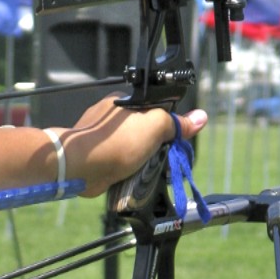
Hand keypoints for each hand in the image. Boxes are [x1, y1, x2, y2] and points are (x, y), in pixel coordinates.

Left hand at [67, 97, 206, 199]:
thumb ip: (177, 123)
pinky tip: (129, 176)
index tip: (173, 140)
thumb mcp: (155, 126)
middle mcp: (111, 119)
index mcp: (124, 102)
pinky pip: (118, 164)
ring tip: (143, 169)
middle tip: (159, 158)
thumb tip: (201, 118)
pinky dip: (125, 172)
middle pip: (144, 132)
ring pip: (131, 150)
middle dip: (154, 147)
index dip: (167, 126)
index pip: (154, 111)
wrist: (79, 167)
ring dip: (140, 162)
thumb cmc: (115, 142)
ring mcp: (101, 139)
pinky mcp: (95, 158)